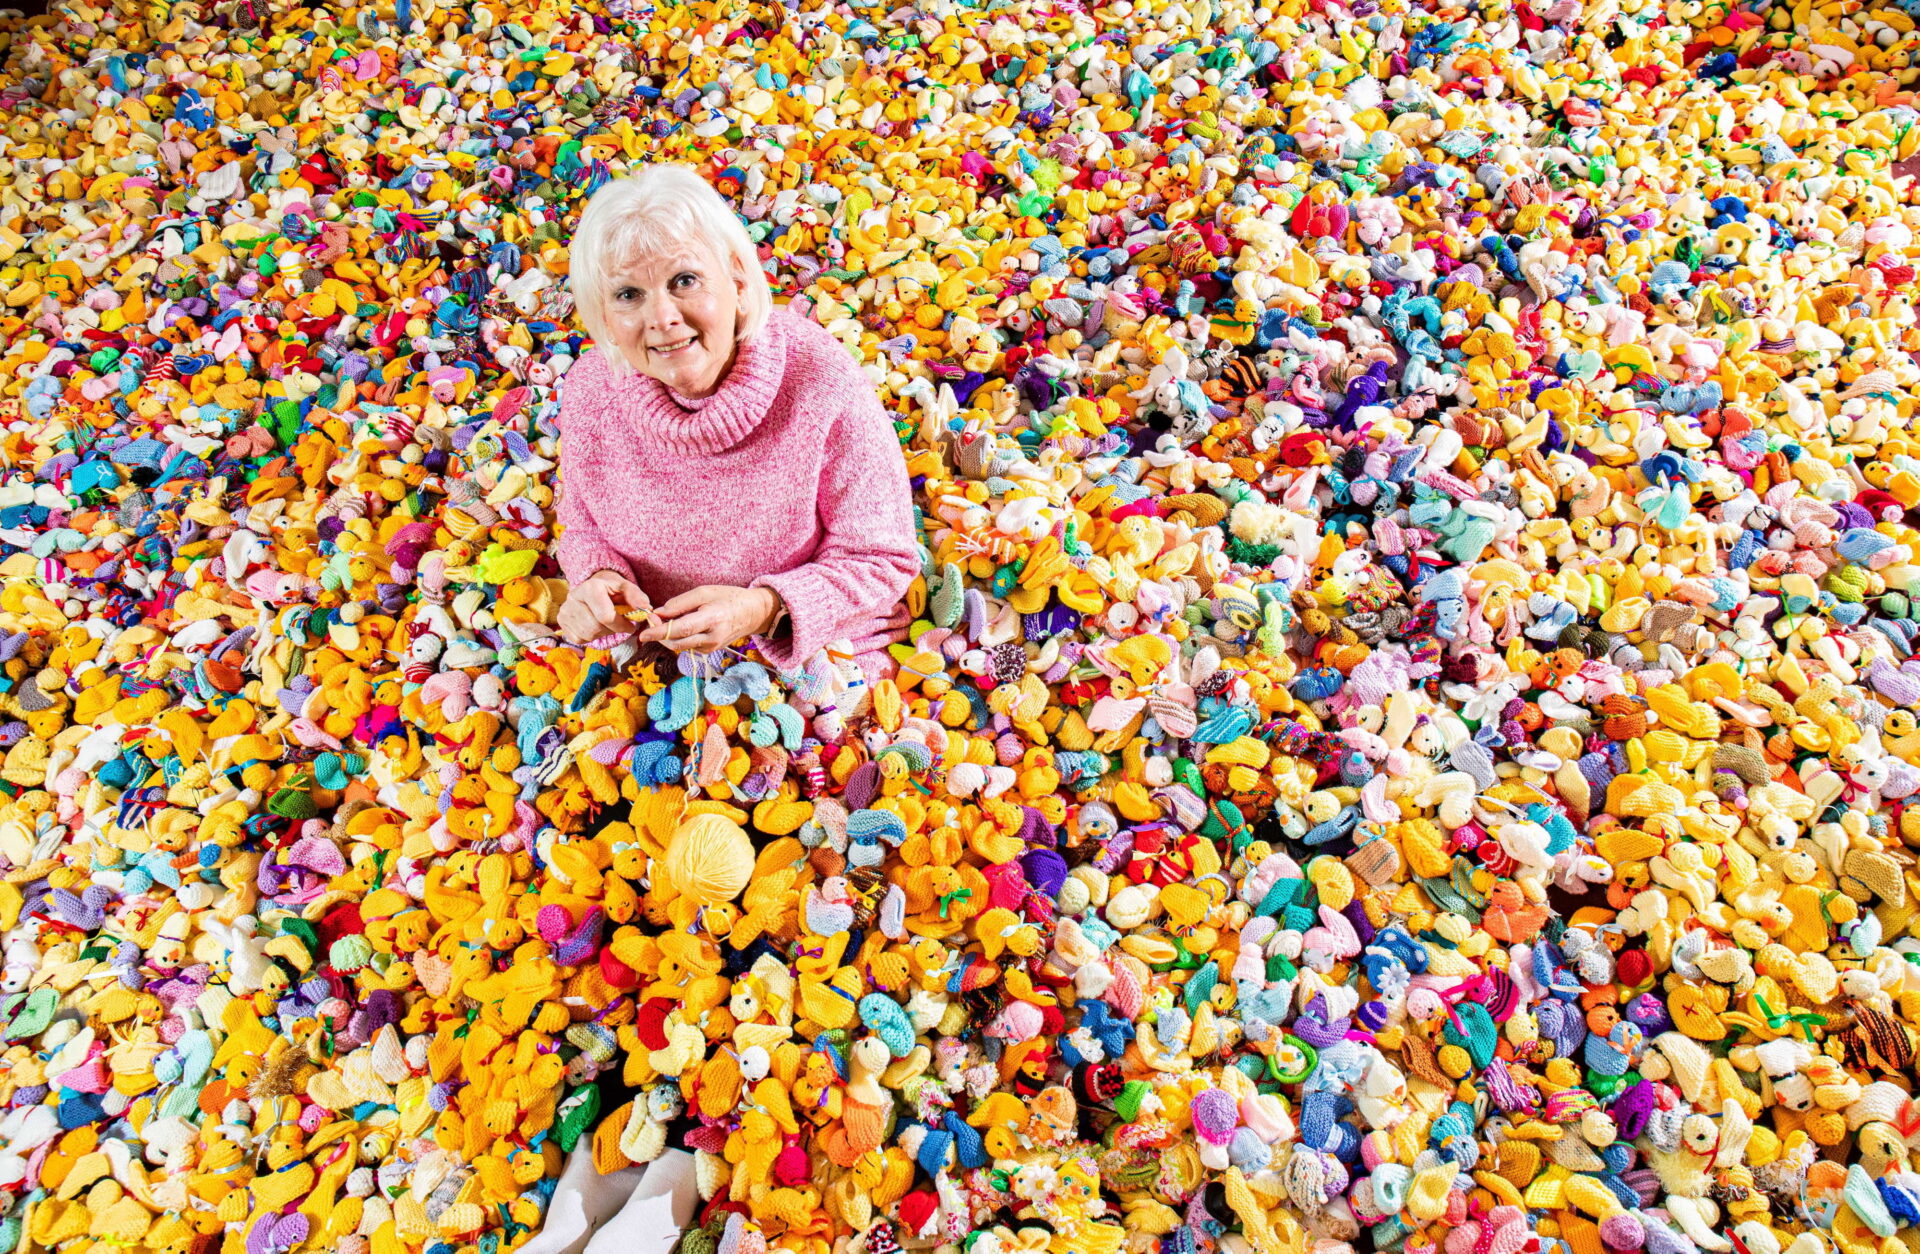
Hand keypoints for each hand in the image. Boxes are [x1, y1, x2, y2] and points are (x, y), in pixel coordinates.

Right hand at [557, 569, 651, 644]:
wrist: (593, 587)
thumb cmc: (612, 589)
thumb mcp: (626, 587)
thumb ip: (637, 596)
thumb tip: (646, 607)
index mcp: (590, 587)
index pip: (605, 616)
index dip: (621, 625)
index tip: (631, 625)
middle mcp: (573, 598)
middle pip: (596, 627)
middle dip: (613, 630)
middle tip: (619, 624)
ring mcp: (565, 611)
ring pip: (588, 635)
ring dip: (603, 633)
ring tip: (607, 623)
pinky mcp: (562, 623)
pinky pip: (579, 639)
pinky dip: (592, 636)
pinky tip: (596, 625)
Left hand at [636, 585, 782, 652]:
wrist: (752, 613)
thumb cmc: (729, 598)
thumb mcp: (705, 592)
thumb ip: (680, 603)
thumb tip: (659, 613)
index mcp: (712, 619)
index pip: (681, 629)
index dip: (660, 632)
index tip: (643, 633)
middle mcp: (712, 638)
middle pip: (677, 643)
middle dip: (659, 634)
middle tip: (650, 620)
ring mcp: (711, 647)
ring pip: (680, 646)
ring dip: (668, 636)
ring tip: (665, 620)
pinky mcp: (709, 651)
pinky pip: (687, 646)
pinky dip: (678, 637)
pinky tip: (681, 626)